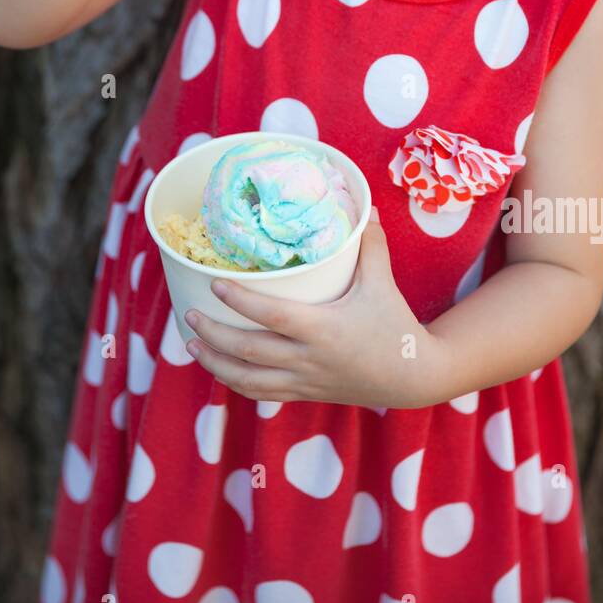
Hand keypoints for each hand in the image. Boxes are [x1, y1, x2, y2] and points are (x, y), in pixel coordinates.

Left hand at [183, 207, 447, 409]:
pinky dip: (237, 383)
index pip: (271, 317)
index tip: (214, 284)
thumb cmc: (395, 325)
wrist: (413, 377)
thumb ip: (371, 245)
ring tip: (192, 345)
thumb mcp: (382, 283)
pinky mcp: (307, 393)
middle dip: (214, 335)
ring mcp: (305, 381)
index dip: (239, 301)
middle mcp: (308, 359)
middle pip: (249, 351)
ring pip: (250, 379)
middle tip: (189, 315)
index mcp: (323, 330)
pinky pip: (264, 394)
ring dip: (217, 364)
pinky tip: (220, 370)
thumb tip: (364, 208)